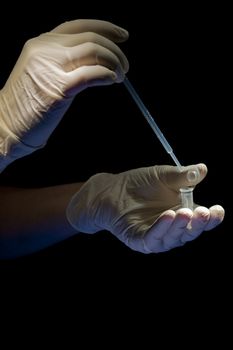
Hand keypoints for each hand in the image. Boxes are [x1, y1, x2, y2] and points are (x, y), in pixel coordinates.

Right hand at [0, 19, 128, 167]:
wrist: (4, 126)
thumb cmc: (25, 105)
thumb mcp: (41, 72)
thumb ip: (62, 61)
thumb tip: (94, 61)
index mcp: (41, 43)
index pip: (79, 26)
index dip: (105, 28)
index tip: (123, 36)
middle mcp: (45, 49)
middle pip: (91, 38)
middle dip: (115, 51)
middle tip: (125, 67)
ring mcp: (50, 67)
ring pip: (94, 51)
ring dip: (114, 63)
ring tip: (120, 76)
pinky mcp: (58, 88)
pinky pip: (91, 74)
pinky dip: (107, 75)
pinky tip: (112, 80)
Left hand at [66, 164, 224, 252]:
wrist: (112, 189)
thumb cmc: (139, 183)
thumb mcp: (162, 176)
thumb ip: (182, 176)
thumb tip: (203, 169)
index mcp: (183, 213)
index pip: (201, 220)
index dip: (212, 217)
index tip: (217, 209)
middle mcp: (173, 228)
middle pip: (190, 232)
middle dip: (199, 224)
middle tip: (203, 212)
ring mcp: (157, 236)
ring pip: (174, 238)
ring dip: (180, 227)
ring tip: (184, 212)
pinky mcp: (140, 240)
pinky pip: (153, 238)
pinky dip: (161, 228)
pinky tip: (168, 216)